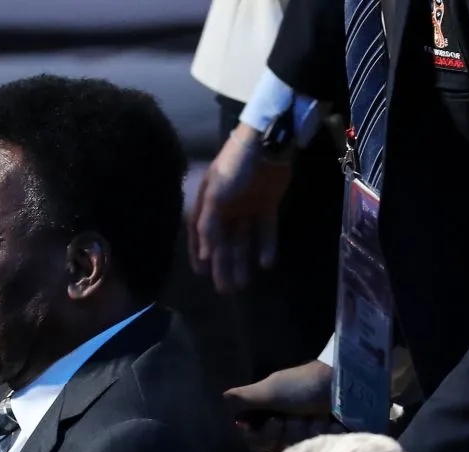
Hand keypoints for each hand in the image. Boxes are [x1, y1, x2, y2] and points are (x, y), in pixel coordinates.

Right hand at [189, 124, 293, 293]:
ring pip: (243, 240)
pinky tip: (266, 263)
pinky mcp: (268, 204)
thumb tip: (205, 255)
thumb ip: (208, 225)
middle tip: (226, 290)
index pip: (201, 236)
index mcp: (209, 205)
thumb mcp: (215, 194)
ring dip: (243, 261)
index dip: (201, 255)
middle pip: (224, 242)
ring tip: (243, 283)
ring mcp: (248, 207)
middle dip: (224, 266)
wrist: (267, 144)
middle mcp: (226, 208)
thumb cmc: (235, 166)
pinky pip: (266, 229)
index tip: (202, 274)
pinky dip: (266, 246)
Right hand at [224, 360, 342, 451]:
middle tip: (299, 416)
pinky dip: (331, 436)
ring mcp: (313, 438)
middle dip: (289, 432)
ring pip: (301, 451)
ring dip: (311, 432)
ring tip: (324, 417)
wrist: (348, 383)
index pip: (257, 443)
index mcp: (271, 417)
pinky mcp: (334, 444)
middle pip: (278, 449)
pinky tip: (337, 424)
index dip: (263, 436)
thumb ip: (242, 398)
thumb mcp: (269, 388)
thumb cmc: (305, 384)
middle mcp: (289, 430)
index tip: (274, 420)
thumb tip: (221, 403)